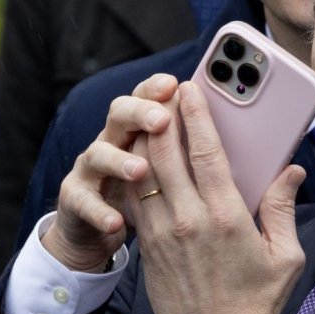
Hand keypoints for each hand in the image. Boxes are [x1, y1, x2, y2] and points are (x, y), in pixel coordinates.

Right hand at [41, 74, 177, 272]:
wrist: (94, 229)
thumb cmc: (152, 196)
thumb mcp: (171, 168)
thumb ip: (196, 151)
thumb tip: (240, 137)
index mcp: (140, 129)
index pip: (147, 98)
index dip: (157, 90)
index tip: (177, 84)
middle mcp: (113, 141)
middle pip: (120, 115)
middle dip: (141, 113)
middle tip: (162, 118)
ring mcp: (90, 170)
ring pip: (97, 154)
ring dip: (118, 160)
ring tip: (140, 170)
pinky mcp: (74, 201)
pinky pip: (81, 202)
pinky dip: (97, 210)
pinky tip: (116, 221)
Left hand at [126, 81, 305, 313]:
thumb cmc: (254, 303)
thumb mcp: (285, 256)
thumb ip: (282, 208)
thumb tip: (290, 171)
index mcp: (226, 218)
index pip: (205, 153)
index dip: (196, 116)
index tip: (190, 89)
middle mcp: (188, 220)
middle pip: (165, 154)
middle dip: (163, 116)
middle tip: (165, 91)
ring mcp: (161, 234)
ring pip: (144, 172)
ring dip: (145, 139)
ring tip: (151, 115)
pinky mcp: (147, 247)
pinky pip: (136, 198)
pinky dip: (136, 171)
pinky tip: (142, 156)